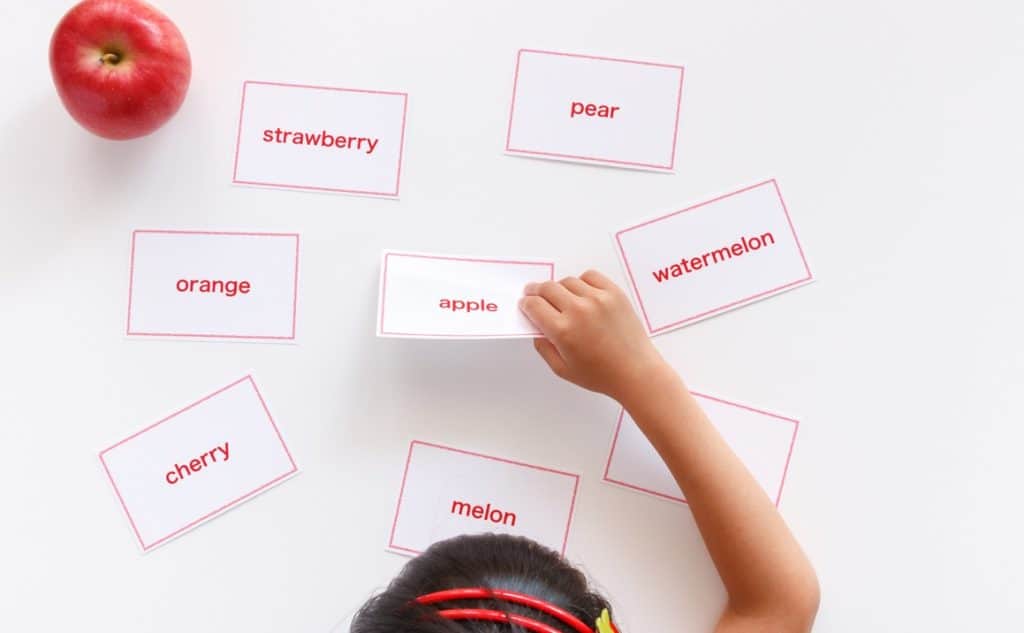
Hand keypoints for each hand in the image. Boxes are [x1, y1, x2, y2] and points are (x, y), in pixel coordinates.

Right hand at [519, 270, 670, 404]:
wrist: (636, 371)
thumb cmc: (601, 375)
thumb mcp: (562, 369)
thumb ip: (544, 347)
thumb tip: (537, 327)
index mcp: (563, 330)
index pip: (534, 305)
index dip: (526, 304)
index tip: (525, 304)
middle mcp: (579, 310)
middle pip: (547, 288)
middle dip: (536, 291)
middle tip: (535, 294)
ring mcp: (598, 299)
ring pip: (567, 281)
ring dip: (559, 288)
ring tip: (561, 298)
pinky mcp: (614, 293)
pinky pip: (590, 276)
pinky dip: (582, 282)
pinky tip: (581, 293)